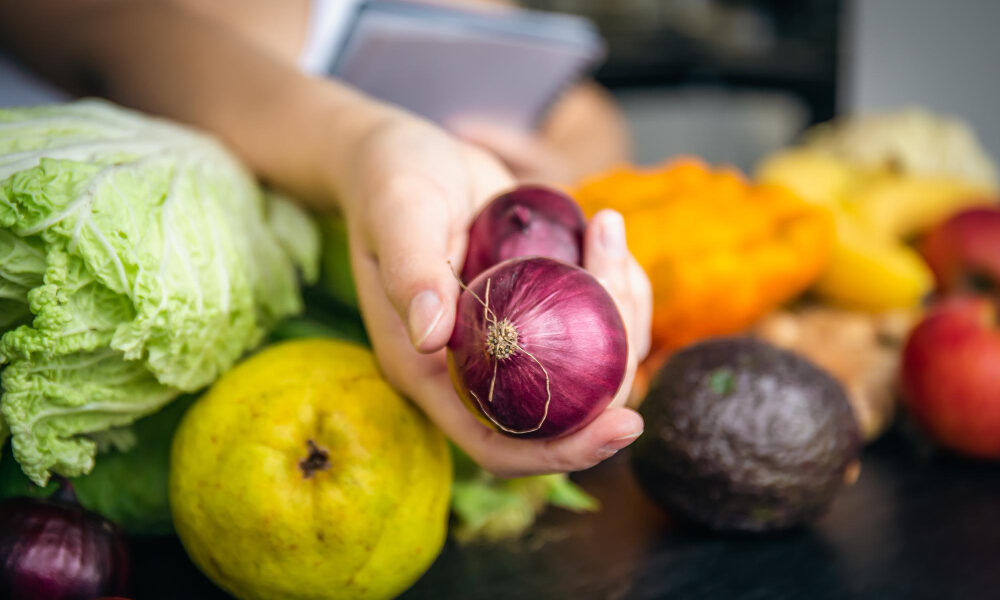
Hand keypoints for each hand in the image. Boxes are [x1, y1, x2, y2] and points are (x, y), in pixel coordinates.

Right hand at [334, 110, 650, 477]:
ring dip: (621, 309)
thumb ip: (411, 273)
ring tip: (606, 234)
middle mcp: (476, 367)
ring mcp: (513, 338)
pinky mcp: (540, 306)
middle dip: (614, 368)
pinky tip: (603, 230)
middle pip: (564, 411)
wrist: (407, 151)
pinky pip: (595, 318)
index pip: (498, 443)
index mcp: (431, 371)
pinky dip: (618, 282)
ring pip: (591, 363)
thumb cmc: (391, 182)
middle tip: (627, 286)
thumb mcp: (398, 216)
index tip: (623, 427)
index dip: (560, 452)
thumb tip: (431, 338)